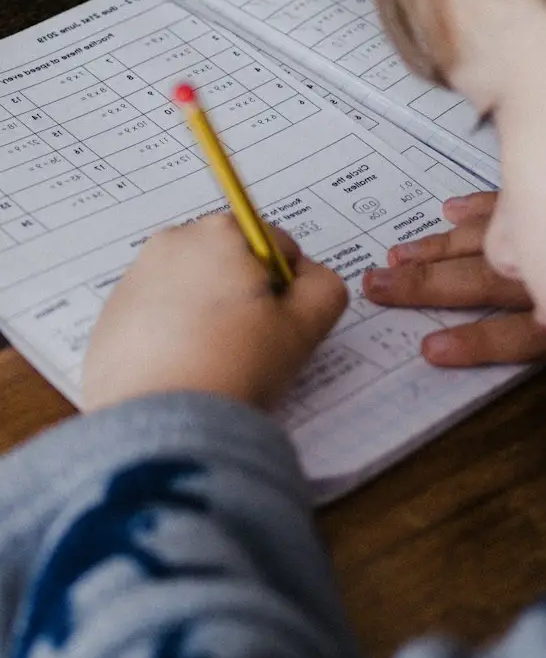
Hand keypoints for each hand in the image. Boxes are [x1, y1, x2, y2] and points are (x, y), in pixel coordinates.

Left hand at [82, 214, 347, 412]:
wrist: (163, 425)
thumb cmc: (239, 366)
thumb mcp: (305, 327)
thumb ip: (324, 287)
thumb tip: (308, 277)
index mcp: (220, 232)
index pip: (277, 248)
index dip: (289, 290)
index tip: (280, 328)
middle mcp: (171, 242)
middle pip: (230, 265)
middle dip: (244, 298)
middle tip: (250, 347)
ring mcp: (133, 280)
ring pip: (192, 291)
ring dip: (208, 317)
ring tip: (214, 364)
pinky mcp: (109, 319)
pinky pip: (156, 319)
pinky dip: (172, 338)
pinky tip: (183, 374)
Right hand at [362, 191, 545, 366]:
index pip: (515, 334)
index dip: (475, 342)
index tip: (429, 348)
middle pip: (484, 281)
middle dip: (428, 284)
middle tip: (378, 286)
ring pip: (488, 239)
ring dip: (441, 248)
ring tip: (398, 255)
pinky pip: (512, 202)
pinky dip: (480, 206)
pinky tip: (453, 210)